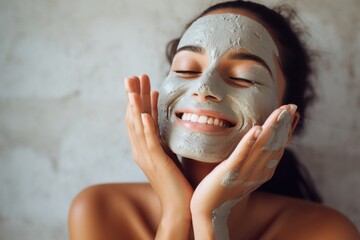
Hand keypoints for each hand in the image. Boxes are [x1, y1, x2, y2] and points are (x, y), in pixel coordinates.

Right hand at [125, 75, 192, 238]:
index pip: (139, 119)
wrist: (178, 206)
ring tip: (134, 87)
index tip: (141, 82)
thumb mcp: (168, 154)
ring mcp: (147, 157)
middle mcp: (141, 150)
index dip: (138, 100)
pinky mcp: (156, 163)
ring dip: (135, 106)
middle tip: (131, 76)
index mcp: (144, 147)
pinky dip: (146, 128)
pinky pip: (149, 143)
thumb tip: (163, 124)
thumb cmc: (175, 180)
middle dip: (133, 96)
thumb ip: (162, 139)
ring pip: (137, 127)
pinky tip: (145, 115)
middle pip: (134, 118)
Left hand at [190, 104, 298, 238]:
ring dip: (272, 128)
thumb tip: (257, 142)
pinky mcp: (229, 172)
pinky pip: (241, 156)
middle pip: (274, 145)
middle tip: (292, 106)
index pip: (278, 148)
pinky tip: (256, 129)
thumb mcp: (243, 173)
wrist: (208, 212)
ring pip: (262, 147)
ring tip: (280, 112)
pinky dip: (249, 142)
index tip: (294, 113)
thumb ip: (251, 159)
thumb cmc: (222, 189)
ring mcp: (244, 172)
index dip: (287, 130)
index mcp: (262, 172)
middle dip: (284, 125)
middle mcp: (258, 172)